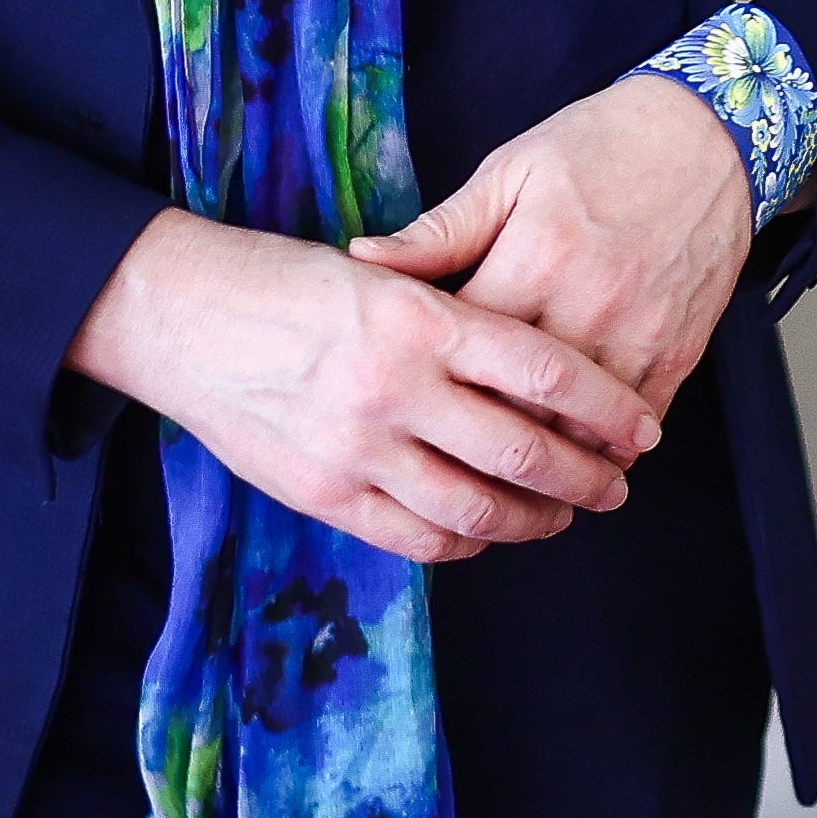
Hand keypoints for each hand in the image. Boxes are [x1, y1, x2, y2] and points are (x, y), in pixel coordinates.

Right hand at [66, 207, 653, 564]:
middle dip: (587, 476)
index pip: (547, 373)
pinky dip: (466, 544)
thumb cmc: (282, 281)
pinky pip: (417, 538)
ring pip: (478, 509)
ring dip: (535, 520)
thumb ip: (455, 316)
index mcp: (420, 318)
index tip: (640, 428)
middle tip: (617, 484)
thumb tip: (539, 362)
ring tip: (563, 514)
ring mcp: (357, 449)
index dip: (608, 409)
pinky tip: (486, 534)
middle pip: (525, 451)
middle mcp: (396, 387)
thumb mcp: (379, 273)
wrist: (176, 314)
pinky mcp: (323, 494)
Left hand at [349, 72, 752, 433]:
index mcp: (535, 258)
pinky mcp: (679, 354)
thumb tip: (363, 262)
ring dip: (535, 457)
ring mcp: (639, 336)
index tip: (402, 387)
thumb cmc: (600, 147)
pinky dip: (598, 452)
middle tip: (435, 449)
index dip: (425, 375)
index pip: (463, 348)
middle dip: (472, 434)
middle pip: (515, 404)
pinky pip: (632, 429)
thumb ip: (441, 230)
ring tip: (493, 478)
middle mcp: (589, 306)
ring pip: (574, 430)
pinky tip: (567, 461)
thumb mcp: (511, 171)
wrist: (710, 137)